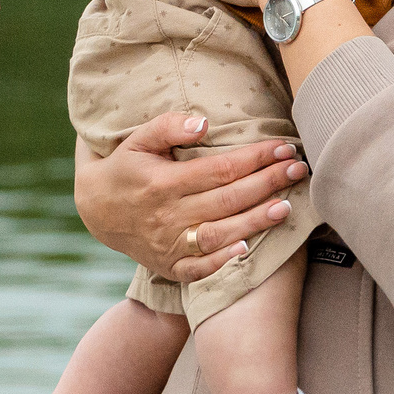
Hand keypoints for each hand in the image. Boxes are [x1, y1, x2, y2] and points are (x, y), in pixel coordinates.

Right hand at [74, 113, 309, 280]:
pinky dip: (223, 261)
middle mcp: (168, 215)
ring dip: (256, 221)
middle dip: (268, 183)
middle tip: (298, 170)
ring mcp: (169, 244)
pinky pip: (199, 268)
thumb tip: (205, 125)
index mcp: (163, 182)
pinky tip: (248, 248)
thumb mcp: (138, 139)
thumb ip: (168, 126)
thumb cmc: (126, 166)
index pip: (221, 169)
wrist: (95, 209)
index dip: (255, 158)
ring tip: (287, 206)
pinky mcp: (170, 265)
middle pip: (228, 199)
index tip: (283, 147)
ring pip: (220, 234)